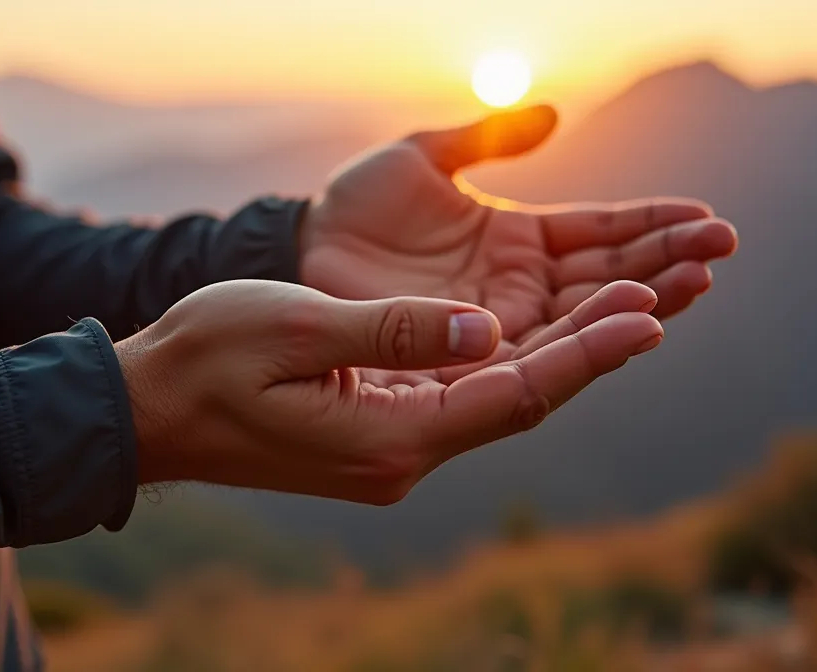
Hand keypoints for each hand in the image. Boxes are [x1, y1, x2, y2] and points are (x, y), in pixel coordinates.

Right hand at [114, 278, 661, 503]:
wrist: (149, 412)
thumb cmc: (208, 362)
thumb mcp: (295, 331)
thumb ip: (391, 330)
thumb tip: (486, 330)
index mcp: (391, 436)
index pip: (514, 396)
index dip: (587, 355)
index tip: (650, 315)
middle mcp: (405, 454)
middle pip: (524, 400)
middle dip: (596, 350)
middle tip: (667, 296)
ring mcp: (394, 449)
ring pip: (501, 399)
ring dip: (564, 355)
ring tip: (632, 307)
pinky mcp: (382, 431)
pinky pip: (468, 396)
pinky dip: (515, 362)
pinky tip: (546, 331)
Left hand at [300, 105, 737, 342]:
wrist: (299, 254)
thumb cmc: (355, 206)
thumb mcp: (422, 159)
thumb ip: (486, 140)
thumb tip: (554, 113)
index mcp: (519, 241)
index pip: (601, 233)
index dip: (653, 227)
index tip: (707, 220)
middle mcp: (520, 290)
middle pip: (607, 279)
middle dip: (665, 265)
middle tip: (719, 252)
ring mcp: (499, 326)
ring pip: (583, 318)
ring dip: (640, 301)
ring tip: (695, 283)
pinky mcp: (471, 356)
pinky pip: (535, 353)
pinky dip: (582, 341)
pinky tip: (632, 327)